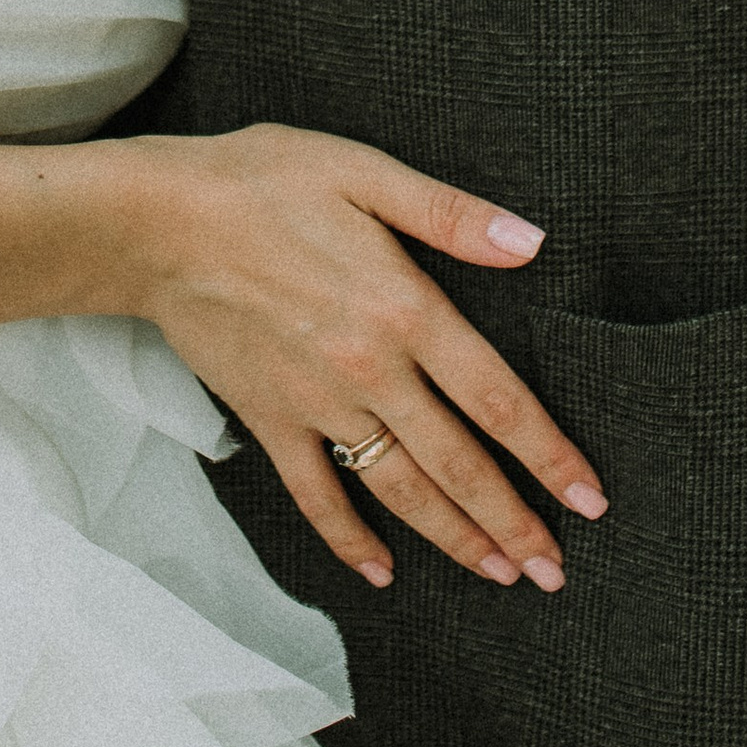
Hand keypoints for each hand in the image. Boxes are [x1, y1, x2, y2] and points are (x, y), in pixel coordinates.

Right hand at [108, 123, 608, 595]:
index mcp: (405, 309)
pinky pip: (316, 495)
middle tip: (556, 569)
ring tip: (499, 575)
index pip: (497, 400)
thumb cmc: (263, 182)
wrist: (158, 221)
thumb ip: (452, 214)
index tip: (589, 498)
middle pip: (458, 464)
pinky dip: (348, 539)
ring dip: (453, 539)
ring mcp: (317, 405)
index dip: (548, 455)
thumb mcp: (365, 171)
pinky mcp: (269, 420)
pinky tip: (381, 571)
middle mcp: (369, 371)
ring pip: (399, 489)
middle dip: (514, 522)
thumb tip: (531, 242)